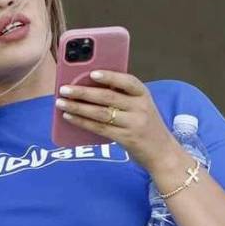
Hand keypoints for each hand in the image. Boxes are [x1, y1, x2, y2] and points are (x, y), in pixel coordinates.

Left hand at [55, 71, 180, 172]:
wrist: (163, 153)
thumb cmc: (146, 125)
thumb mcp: (141, 107)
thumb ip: (122, 97)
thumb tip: (88, 87)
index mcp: (144, 95)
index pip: (127, 81)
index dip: (109, 76)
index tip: (91, 73)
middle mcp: (140, 108)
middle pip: (108, 97)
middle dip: (83, 92)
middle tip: (64, 89)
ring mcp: (134, 124)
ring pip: (101, 113)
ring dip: (78, 107)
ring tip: (61, 102)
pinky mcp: (126, 139)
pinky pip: (100, 128)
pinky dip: (82, 122)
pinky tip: (69, 117)